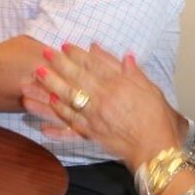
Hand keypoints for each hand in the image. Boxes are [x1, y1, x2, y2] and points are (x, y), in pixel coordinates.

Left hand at [25, 44, 180, 169]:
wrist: (156, 149)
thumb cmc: (157, 119)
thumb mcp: (150, 89)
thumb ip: (134, 72)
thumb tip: (125, 56)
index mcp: (119, 85)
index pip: (94, 65)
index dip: (77, 54)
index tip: (65, 45)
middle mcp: (104, 99)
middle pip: (77, 77)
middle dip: (58, 64)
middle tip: (44, 53)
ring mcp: (95, 116)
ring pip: (68, 97)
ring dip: (51, 84)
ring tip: (37, 74)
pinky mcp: (91, 133)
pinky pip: (70, 121)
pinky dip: (58, 111)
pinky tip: (49, 102)